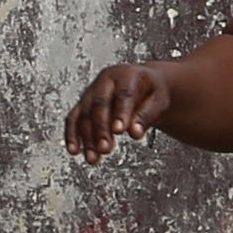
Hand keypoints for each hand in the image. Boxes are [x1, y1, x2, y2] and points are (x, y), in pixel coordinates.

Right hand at [65, 60, 182, 158]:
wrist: (142, 82)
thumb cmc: (151, 90)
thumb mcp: (159, 99)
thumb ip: (147, 115)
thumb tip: (135, 132)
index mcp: (126, 75)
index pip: (123, 94)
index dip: (120, 112)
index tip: (119, 130)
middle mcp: (106, 82)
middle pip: (99, 104)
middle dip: (100, 128)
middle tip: (105, 148)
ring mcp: (92, 92)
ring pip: (85, 114)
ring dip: (86, 137)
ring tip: (93, 158)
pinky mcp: (84, 104)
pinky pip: (74, 118)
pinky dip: (72, 135)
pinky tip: (74, 150)